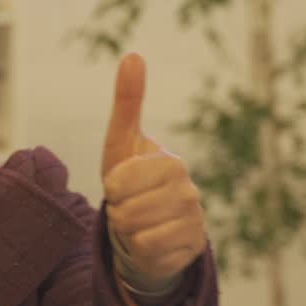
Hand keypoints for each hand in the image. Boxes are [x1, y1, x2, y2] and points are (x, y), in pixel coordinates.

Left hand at [101, 53, 206, 280]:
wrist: (146, 230)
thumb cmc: (131, 183)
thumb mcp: (121, 143)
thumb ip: (127, 101)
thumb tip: (133, 54)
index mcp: (171, 162)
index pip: (120, 180)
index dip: (111, 188)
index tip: (121, 187)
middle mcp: (189, 190)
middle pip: (127, 208)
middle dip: (118, 211)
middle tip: (129, 208)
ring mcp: (194, 221)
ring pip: (138, 231)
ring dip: (128, 232)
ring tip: (138, 225)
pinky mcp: (193, 249)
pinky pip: (150, 251)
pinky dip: (141, 250)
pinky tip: (150, 243)